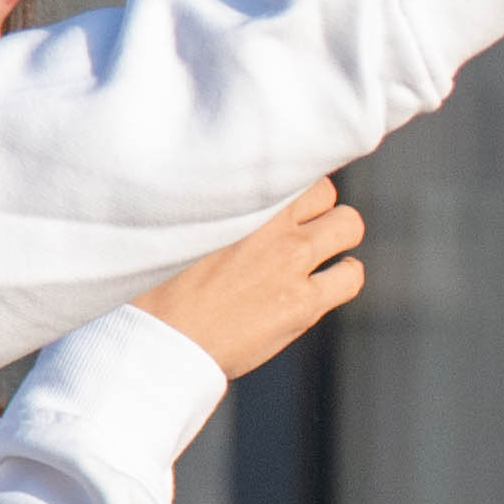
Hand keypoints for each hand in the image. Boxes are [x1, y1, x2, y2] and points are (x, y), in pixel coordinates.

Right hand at [136, 179, 365, 377]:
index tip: (283, 194)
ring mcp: (291, 260)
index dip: (289, 181)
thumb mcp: (175, 225)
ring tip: (318, 252)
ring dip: (338, 235)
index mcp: (236, 196)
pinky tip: (324, 285)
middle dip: (316, 207)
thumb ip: (207, 202)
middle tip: (298, 227)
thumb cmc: (153, 287)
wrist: (156, 341)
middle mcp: (270, 221)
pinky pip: (351, 276)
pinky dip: (344, 276)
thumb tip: (202, 184)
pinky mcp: (303, 303)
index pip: (288, 162)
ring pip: (349, 224)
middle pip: (324, 189)